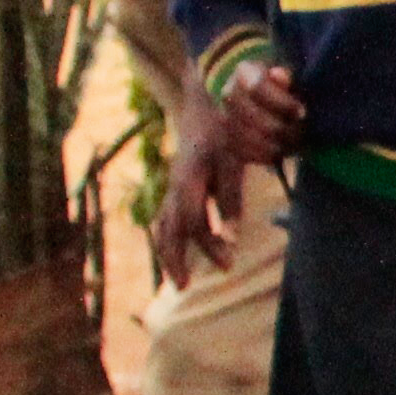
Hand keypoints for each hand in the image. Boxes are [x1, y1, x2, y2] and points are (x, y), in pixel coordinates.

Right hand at [151, 117, 237, 286]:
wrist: (202, 108)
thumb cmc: (222, 132)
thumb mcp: (232, 159)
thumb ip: (231, 196)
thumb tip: (232, 233)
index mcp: (188, 181)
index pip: (194, 222)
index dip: (209, 245)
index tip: (228, 264)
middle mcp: (174, 188)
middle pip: (168, 230)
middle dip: (175, 259)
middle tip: (185, 286)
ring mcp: (172, 188)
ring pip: (163, 226)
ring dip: (169, 254)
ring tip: (180, 280)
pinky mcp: (176, 188)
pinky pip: (166, 219)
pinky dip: (171, 240)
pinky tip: (180, 256)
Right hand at [214, 56, 305, 169]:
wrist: (267, 99)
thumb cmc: (285, 87)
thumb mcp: (290, 78)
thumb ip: (288, 78)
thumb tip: (280, 75)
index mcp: (244, 72)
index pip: (256, 87)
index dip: (282, 102)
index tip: (303, 112)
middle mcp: (229, 93)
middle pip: (253, 116)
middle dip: (281, 128)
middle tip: (301, 133)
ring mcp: (224, 116)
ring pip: (247, 136)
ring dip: (274, 144)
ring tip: (293, 145)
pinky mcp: (227, 139)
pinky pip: (242, 152)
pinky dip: (263, 156)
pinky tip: (279, 154)